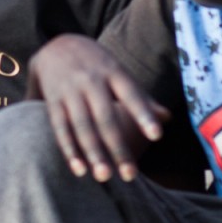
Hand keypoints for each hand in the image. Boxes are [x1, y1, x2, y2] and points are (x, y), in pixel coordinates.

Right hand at [28, 36, 167, 181]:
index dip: (143, 115)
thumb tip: (168, 118)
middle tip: (130, 176)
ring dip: (93, 153)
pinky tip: (78, 170)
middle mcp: (91, 81)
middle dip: (117, 147)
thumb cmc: (97, 65)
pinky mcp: (53, 101)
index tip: (156, 136)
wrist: (56, 45)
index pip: (131, 95)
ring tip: (104, 177)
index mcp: (113, 72)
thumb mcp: (119, 72)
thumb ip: (141, 97)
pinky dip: (69, 150)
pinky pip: (60, 128)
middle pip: (105, 117)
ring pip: (82, 126)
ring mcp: (70, 91)